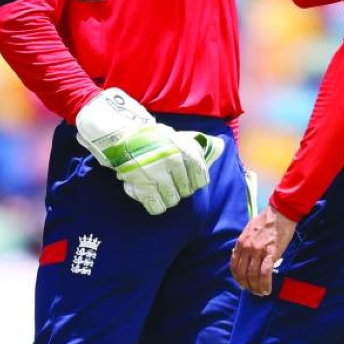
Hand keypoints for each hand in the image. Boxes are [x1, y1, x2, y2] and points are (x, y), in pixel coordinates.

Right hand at [76, 88, 223, 215]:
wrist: (122, 136)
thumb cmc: (153, 138)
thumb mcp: (179, 137)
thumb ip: (197, 146)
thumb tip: (220, 147)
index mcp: (186, 151)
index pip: (200, 180)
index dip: (193, 182)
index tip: (185, 179)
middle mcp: (174, 163)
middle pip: (186, 192)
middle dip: (178, 189)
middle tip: (168, 181)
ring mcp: (158, 176)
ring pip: (173, 201)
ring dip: (166, 197)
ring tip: (158, 187)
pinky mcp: (142, 186)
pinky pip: (157, 207)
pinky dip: (155, 205)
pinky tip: (151, 196)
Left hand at [230, 203, 297, 294]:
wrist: (280, 212)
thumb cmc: (267, 221)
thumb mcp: (249, 231)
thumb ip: (245, 244)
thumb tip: (241, 255)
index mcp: (241, 243)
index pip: (234, 266)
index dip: (238, 278)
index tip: (243, 284)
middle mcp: (246, 248)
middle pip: (242, 274)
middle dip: (247, 286)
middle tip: (253, 291)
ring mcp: (257, 251)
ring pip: (253, 276)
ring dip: (257, 288)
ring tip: (261, 293)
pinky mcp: (270, 253)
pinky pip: (265, 273)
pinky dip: (265, 284)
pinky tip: (267, 289)